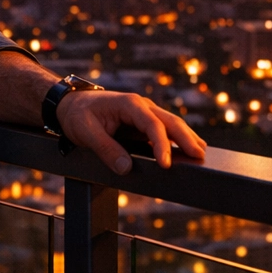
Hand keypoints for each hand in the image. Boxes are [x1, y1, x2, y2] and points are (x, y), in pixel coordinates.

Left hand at [57, 90, 206, 174]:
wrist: (71, 105)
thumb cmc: (78, 115)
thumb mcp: (86, 132)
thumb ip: (106, 149)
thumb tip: (126, 168)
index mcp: (129, 104)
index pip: (152, 125)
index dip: (161, 145)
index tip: (166, 164)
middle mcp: (141, 105)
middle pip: (169, 121)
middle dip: (186, 137)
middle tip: (199, 155)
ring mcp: (144, 113)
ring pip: (171, 123)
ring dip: (186, 137)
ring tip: (201, 152)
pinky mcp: (143, 122)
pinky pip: (163, 129)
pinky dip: (177, 139)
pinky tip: (187, 149)